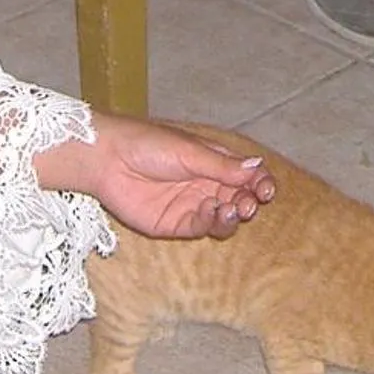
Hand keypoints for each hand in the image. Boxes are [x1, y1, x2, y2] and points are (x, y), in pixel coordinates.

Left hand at [43, 113, 274, 238]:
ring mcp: (190, 205)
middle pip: (238, 198)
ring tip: (233, 209)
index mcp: (211, 161)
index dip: (259, 182)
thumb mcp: (189, 151)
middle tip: (251, 202)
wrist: (107, 160)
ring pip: (224, 217)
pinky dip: (212, 223)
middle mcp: (204, 184)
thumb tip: (258, 167)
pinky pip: (201, 228)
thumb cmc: (147, 145)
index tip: (266, 189)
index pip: (245, 175)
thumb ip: (222, 165)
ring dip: (234, 215)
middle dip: (250, 201)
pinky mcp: (174, 225)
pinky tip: (211, 212)